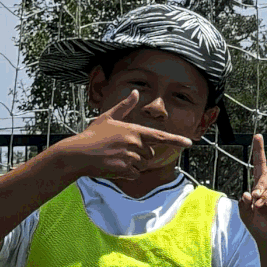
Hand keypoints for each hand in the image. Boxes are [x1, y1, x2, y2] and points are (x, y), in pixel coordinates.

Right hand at [64, 91, 188, 193]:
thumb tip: (135, 92)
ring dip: (133, 165)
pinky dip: (127, 174)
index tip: (189, 143)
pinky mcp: (123, 170)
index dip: (176, 140)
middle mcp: (134, 143)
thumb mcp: (108, 117)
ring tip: (116, 158)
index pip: (160, 136)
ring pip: (142, 165)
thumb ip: (124, 106)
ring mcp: (129, 157)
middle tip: (121, 150)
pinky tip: (115, 167)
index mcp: (133, 130)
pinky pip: (134, 175)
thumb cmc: (92, 135)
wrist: (77, 153)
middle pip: (149, 154)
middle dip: (140, 154)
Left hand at [236, 133, 266, 258]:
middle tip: (254, 197)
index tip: (257, 136)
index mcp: (260, 190)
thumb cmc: (260, 230)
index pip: (260, 167)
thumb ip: (244, 205)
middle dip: (259, 184)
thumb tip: (246, 192)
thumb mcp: (247, 217)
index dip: (258, 152)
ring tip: (260, 206)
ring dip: (265, 194)